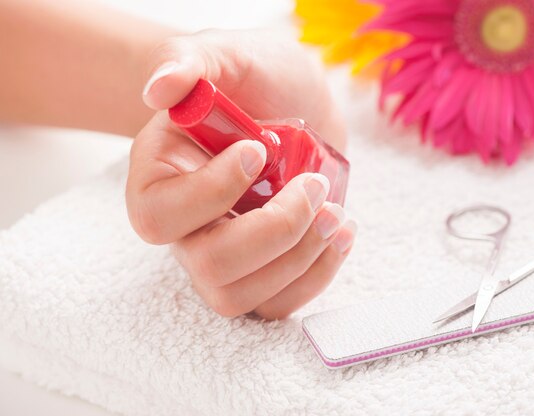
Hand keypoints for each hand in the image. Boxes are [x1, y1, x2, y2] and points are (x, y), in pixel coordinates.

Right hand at [126, 30, 355, 318]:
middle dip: (274, 231)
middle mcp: (185, 226)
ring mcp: (222, 253)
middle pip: (208, 266)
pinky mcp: (262, 269)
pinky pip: (278, 302)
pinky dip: (317, 274)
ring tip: (336, 214)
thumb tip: (160, 90)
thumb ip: (188, 62)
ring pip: (242, 296)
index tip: (259, 150)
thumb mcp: (224, 54)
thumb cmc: (250, 77)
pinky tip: (341, 233)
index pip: (160, 216)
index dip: (214, 192)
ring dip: (300, 259)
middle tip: (313, 187)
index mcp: (159, 177)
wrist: (287, 99)